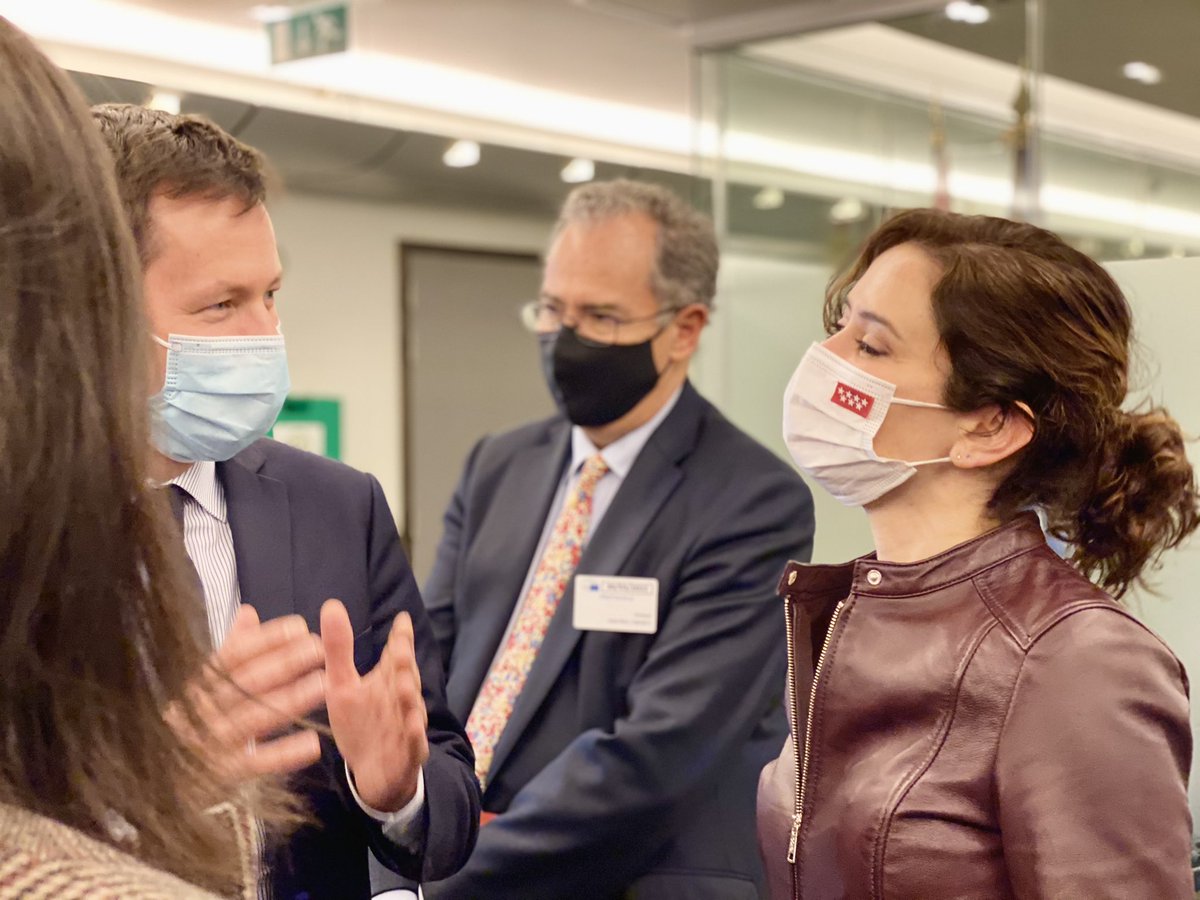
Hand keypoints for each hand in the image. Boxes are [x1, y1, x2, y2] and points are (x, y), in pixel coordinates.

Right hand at [169, 605, 325, 781]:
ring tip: (323, 684)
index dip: (267, 640)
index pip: (233, 656)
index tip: (299, 627)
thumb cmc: (191, 721)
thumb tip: (249, 611)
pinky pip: (255, 763)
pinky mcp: (219, 775)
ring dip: (290, 701)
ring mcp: (208, 743)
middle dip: (285, 663)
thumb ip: (230, 650)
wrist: (156, 778)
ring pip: (254, 718)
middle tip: (319, 649)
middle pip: (247, 683)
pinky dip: (283, 754)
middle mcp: (200, 710)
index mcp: (196, 685)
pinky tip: (312, 743)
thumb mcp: (204, 684)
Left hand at [321, 599, 429, 811]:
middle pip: (405, 678)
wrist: (372, 771)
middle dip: (404, 664)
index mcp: (387, 679)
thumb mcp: (342, 686)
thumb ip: (339, 649)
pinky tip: (411, 728)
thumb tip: (331, 605)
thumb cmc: (360, 723)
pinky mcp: (408, 753)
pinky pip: (414, 744)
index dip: (400, 638)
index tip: (402, 621)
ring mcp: (407, 725)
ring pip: (412, 709)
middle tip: (400, 649)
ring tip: (404, 686)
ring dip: (409, 698)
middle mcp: (400, 698)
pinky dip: (414, 736)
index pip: (396, 653)